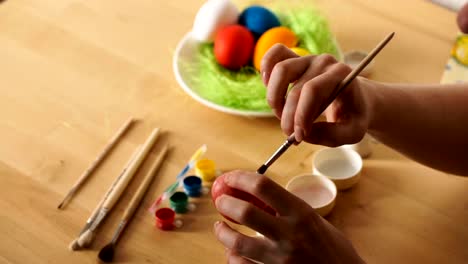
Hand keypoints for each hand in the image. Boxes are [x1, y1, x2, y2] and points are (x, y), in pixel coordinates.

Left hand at [213, 170, 363, 263]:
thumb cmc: (333, 249)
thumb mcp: (315, 221)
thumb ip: (289, 209)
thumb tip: (260, 196)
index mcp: (301, 213)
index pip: (263, 186)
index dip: (240, 178)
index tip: (230, 178)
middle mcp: (289, 234)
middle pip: (245, 212)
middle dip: (226, 203)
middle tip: (221, 201)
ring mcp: (280, 258)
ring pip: (237, 243)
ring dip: (222, 233)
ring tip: (220, 227)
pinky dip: (233, 257)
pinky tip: (232, 252)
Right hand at [261, 44, 373, 146]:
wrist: (356, 97)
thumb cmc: (353, 114)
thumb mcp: (352, 132)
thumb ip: (330, 135)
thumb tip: (302, 134)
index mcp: (342, 75)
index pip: (313, 90)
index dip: (300, 115)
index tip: (298, 137)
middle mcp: (324, 62)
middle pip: (296, 87)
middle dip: (288, 116)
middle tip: (290, 134)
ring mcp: (308, 58)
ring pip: (280, 70)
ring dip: (275, 98)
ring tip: (280, 114)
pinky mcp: (295, 59)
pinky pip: (275, 54)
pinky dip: (266, 68)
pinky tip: (267, 86)